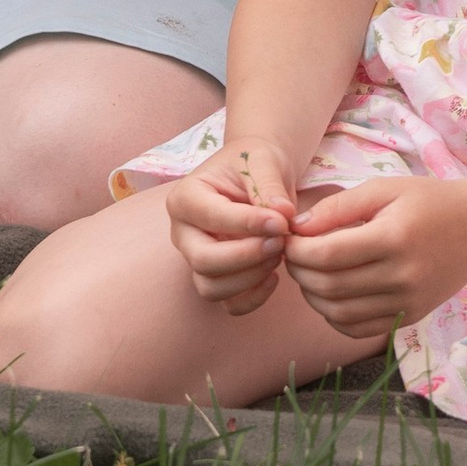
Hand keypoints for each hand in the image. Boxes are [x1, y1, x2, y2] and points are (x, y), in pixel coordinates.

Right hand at [166, 142, 301, 313]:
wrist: (259, 173)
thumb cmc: (255, 163)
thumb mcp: (263, 161)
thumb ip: (269, 185)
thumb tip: (283, 215)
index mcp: (185, 197)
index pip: (210, 217)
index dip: (248, 223)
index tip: (282, 220)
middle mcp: (183, 232)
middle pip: (203, 260)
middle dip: (246, 256)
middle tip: (280, 241)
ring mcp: (196, 258)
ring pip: (212, 288)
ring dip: (250, 277)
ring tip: (279, 253)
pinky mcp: (215, 278)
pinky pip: (229, 304)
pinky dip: (253, 298)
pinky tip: (275, 276)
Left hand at [283, 175, 466, 345]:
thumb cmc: (428, 201)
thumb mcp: (384, 189)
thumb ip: (339, 207)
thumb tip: (297, 227)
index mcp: (393, 238)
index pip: (328, 255)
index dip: (297, 251)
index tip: (287, 239)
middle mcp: (401, 277)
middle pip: (330, 287)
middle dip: (299, 272)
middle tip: (291, 255)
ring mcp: (407, 302)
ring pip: (339, 313)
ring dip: (312, 296)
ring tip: (308, 273)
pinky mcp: (409, 317)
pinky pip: (359, 329)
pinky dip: (334, 317)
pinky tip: (330, 295)